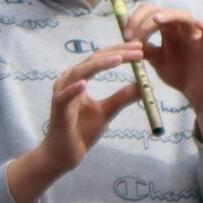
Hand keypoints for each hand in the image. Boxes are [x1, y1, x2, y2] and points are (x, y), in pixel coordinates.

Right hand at [2, 47, 148, 202]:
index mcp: (79, 80)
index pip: (100, 59)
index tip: (140, 48)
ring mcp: (61, 94)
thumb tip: (145, 85)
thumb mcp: (107, 111)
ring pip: (79, 72)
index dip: (120, 51)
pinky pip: (64, 97)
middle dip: (116, 53)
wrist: (64, 154)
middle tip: (138, 50)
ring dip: (99, 65)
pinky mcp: (57, 110)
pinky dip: (73, 89)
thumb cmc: (82, 131)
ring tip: (119, 59)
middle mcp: (68, 82)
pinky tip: (84, 84)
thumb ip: (122, 97)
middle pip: (92, 60)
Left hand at [124, 5, 202, 138]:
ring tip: (156, 19)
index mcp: (167, 30)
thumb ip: (144, 49)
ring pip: (183, 15)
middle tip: (131, 36)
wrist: (198, 94)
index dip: (135, 20)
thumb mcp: (157, 60)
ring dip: (169, 15)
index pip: (149, 13)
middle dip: (144, 20)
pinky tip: (197, 23)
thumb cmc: (179, 74)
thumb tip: (126, 42)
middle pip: (162, 12)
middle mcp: (180, 28)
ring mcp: (195, 35)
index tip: (125, 36)